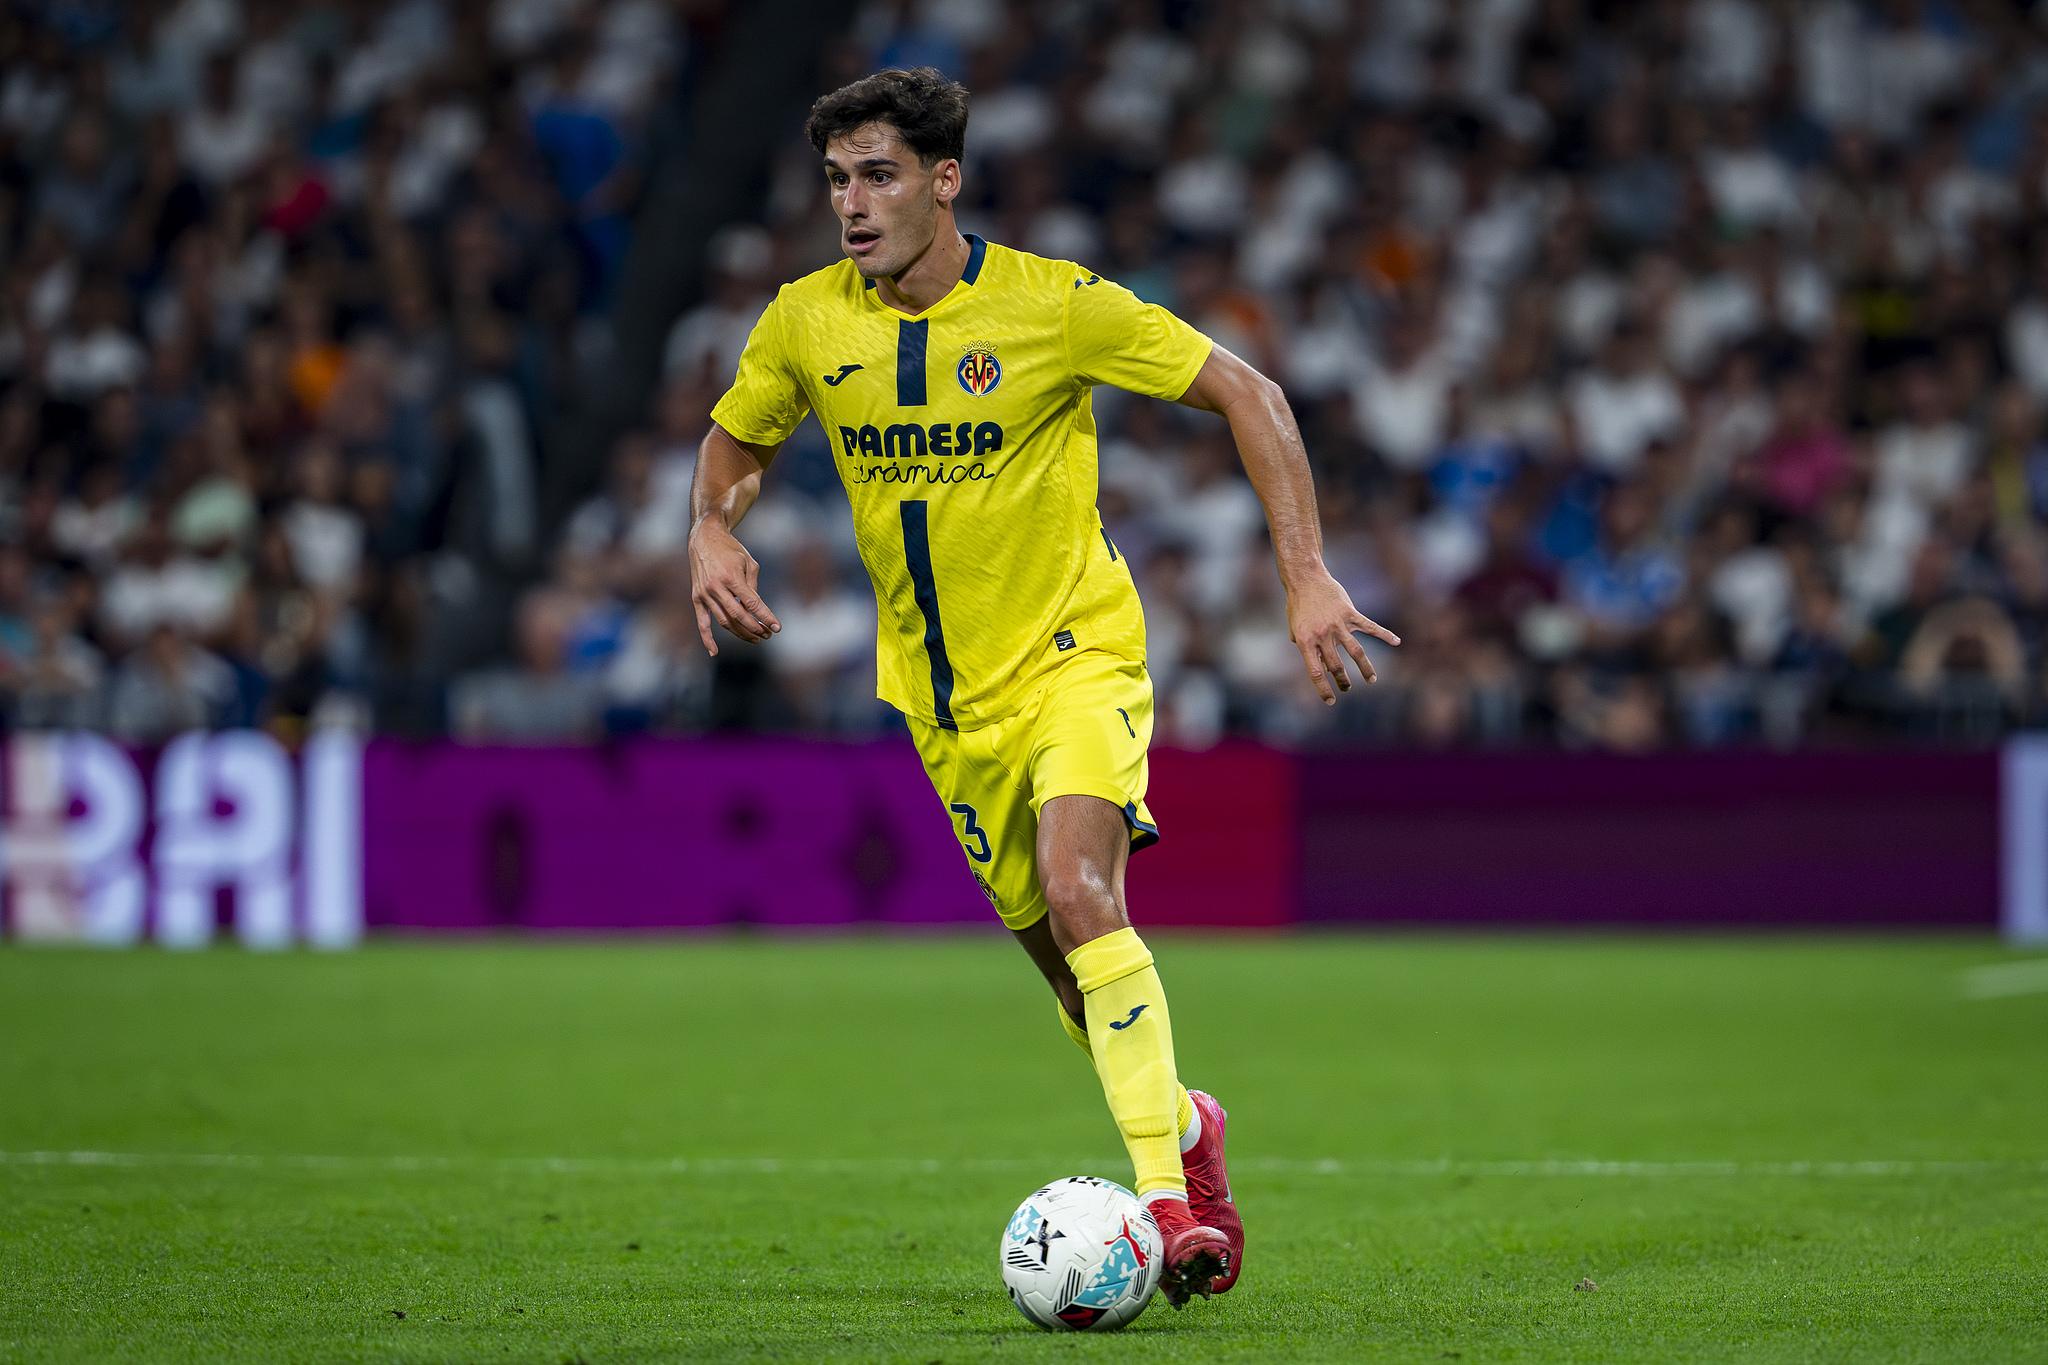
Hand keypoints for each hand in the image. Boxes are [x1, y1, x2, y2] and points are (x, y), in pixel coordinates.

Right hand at [689, 520, 780, 655]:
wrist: (704, 538)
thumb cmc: (731, 550)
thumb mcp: (748, 563)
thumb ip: (753, 587)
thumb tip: (757, 610)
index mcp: (731, 577)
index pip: (752, 603)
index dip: (765, 617)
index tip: (777, 627)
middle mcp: (716, 587)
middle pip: (738, 615)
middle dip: (755, 628)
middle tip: (767, 635)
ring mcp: (705, 593)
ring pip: (724, 621)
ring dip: (740, 633)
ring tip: (756, 638)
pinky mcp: (696, 597)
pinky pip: (701, 622)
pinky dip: (707, 638)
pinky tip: (714, 652)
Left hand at [1285, 568, 1399, 703]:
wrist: (1306, 578)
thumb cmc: (1298, 604)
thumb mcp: (1295, 628)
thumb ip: (1304, 646)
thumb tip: (1315, 661)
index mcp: (1306, 642)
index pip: (1316, 672)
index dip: (1323, 689)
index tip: (1331, 701)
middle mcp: (1323, 635)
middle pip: (1337, 665)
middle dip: (1343, 681)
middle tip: (1346, 688)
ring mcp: (1338, 624)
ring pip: (1356, 652)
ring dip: (1365, 669)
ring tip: (1371, 680)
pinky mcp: (1350, 614)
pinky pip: (1370, 627)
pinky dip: (1385, 634)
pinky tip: (1396, 641)